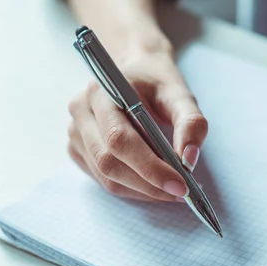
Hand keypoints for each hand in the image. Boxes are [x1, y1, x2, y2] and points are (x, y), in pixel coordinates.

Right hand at [67, 49, 207, 201]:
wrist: (136, 72)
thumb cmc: (157, 83)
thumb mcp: (181, 95)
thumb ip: (191, 123)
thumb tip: (189, 160)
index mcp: (101, 92)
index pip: (119, 139)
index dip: (149, 167)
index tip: (180, 185)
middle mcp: (81, 112)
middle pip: (110, 163)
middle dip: (149, 184)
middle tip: (182, 193)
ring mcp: (75, 133)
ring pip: (107, 178)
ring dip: (143, 191)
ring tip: (174, 191)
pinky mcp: (78, 150)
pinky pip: (104, 180)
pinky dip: (134, 189)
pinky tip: (156, 185)